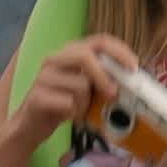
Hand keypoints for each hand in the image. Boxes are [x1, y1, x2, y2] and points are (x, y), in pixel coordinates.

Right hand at [5, 34, 141, 146]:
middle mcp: (55, 59)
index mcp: (72, 52)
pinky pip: (67, 102)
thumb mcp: (88, 88)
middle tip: (113, 93)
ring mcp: (43, 77)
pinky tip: (67, 115)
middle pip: (85, 55)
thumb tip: (132, 79)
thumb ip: (105, 78)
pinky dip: (74, 113)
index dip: (119, 50)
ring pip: (79, 84)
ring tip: (79, 109)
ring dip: (86, 102)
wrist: (32, 125)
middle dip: (104, 75)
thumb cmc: (65, 103)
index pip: (99, 40)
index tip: (133, 66)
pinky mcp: (36, 96)